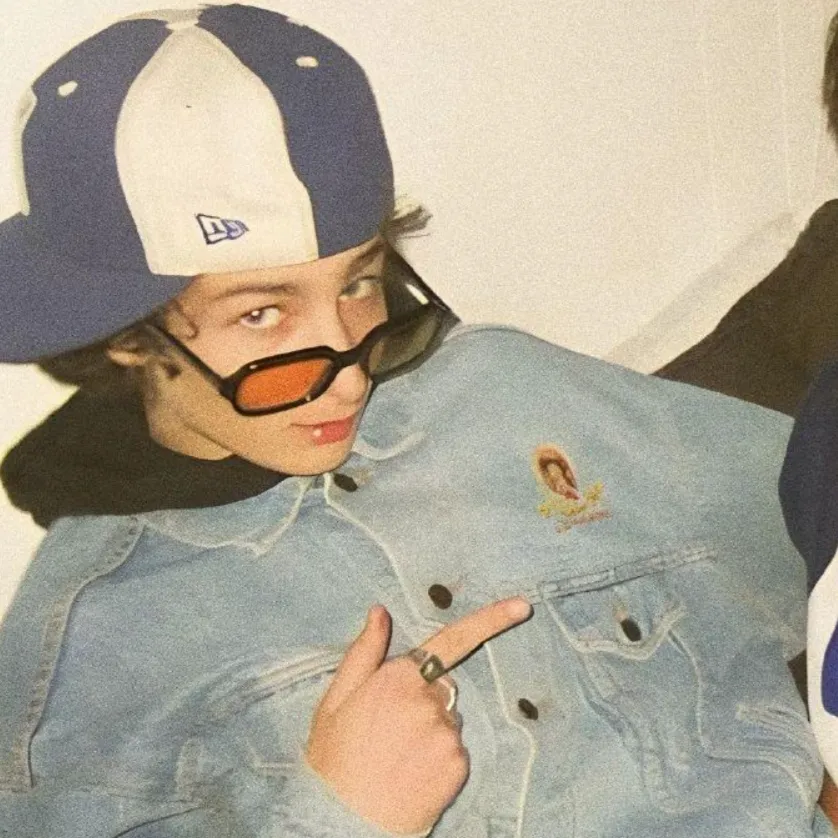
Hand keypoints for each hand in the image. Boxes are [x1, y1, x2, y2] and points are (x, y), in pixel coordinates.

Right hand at [306, 598, 531, 834]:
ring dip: (431, 730)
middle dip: (425, 698)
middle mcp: (429, 699)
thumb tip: (379, 612)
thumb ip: (364, 651)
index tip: (521, 606)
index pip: (452, 639)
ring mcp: (447, 732)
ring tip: (398, 755)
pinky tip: (413, 772)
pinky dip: (440, 758)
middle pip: (443, 686)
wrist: (342, 821)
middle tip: (391, 728)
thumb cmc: (334, 758)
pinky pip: (456, 750)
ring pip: (449, 719)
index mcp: (398, 676)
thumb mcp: (336, 700)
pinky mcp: (458, 763)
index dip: (492, 619)